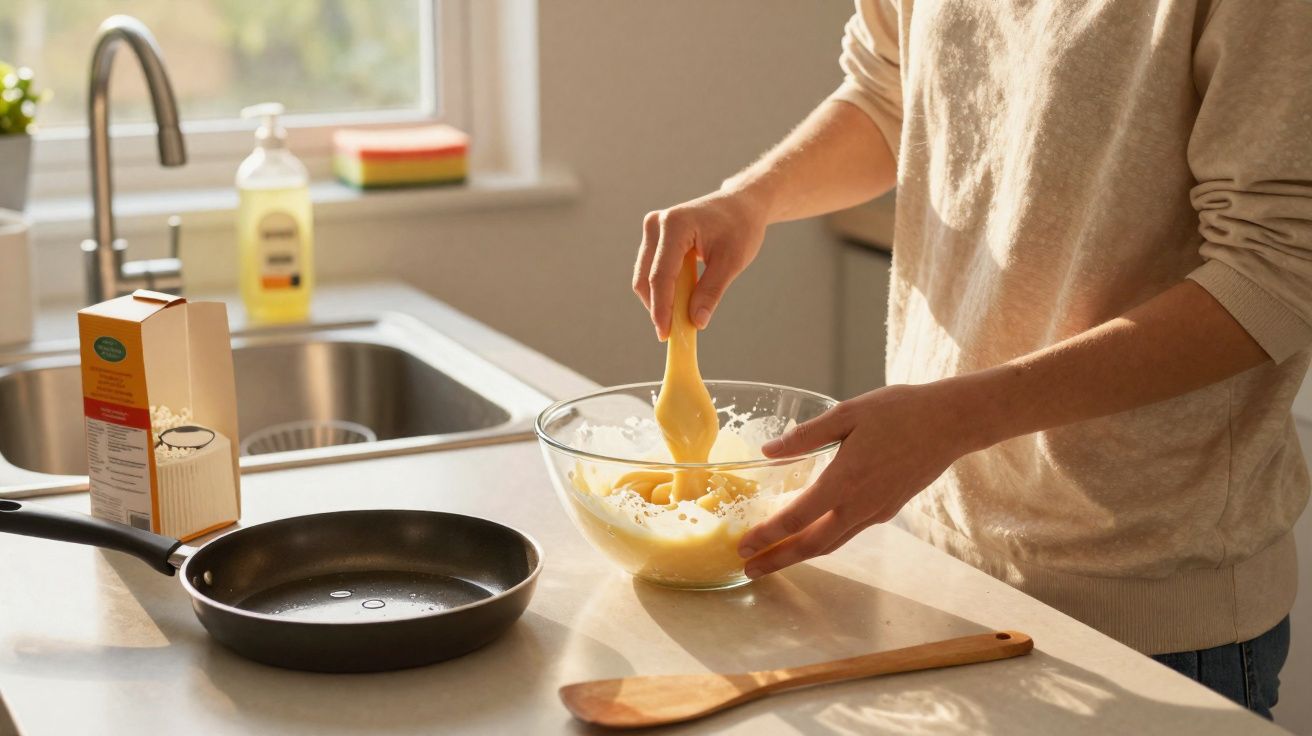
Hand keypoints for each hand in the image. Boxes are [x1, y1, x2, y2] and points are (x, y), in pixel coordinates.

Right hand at [633, 188, 768, 339]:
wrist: (741, 205)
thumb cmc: (740, 228)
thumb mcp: (731, 262)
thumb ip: (711, 292)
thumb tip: (696, 322)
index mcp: (675, 225)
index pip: (661, 275)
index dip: (661, 308)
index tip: (665, 334)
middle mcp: (656, 224)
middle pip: (646, 278)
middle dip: (658, 307)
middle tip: (673, 333)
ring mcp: (652, 230)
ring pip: (645, 277)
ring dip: (659, 300)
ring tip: (680, 317)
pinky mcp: (654, 238)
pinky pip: (651, 271)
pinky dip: (663, 290)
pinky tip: (680, 301)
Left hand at [737, 381, 985, 577]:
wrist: (950, 423)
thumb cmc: (899, 411)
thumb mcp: (848, 413)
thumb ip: (807, 435)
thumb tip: (768, 450)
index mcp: (845, 480)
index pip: (797, 518)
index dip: (767, 535)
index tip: (743, 546)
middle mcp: (860, 505)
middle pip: (812, 545)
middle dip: (778, 559)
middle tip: (749, 569)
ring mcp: (876, 511)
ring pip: (832, 543)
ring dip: (800, 555)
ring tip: (773, 559)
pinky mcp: (888, 510)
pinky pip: (849, 533)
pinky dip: (824, 541)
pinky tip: (811, 535)